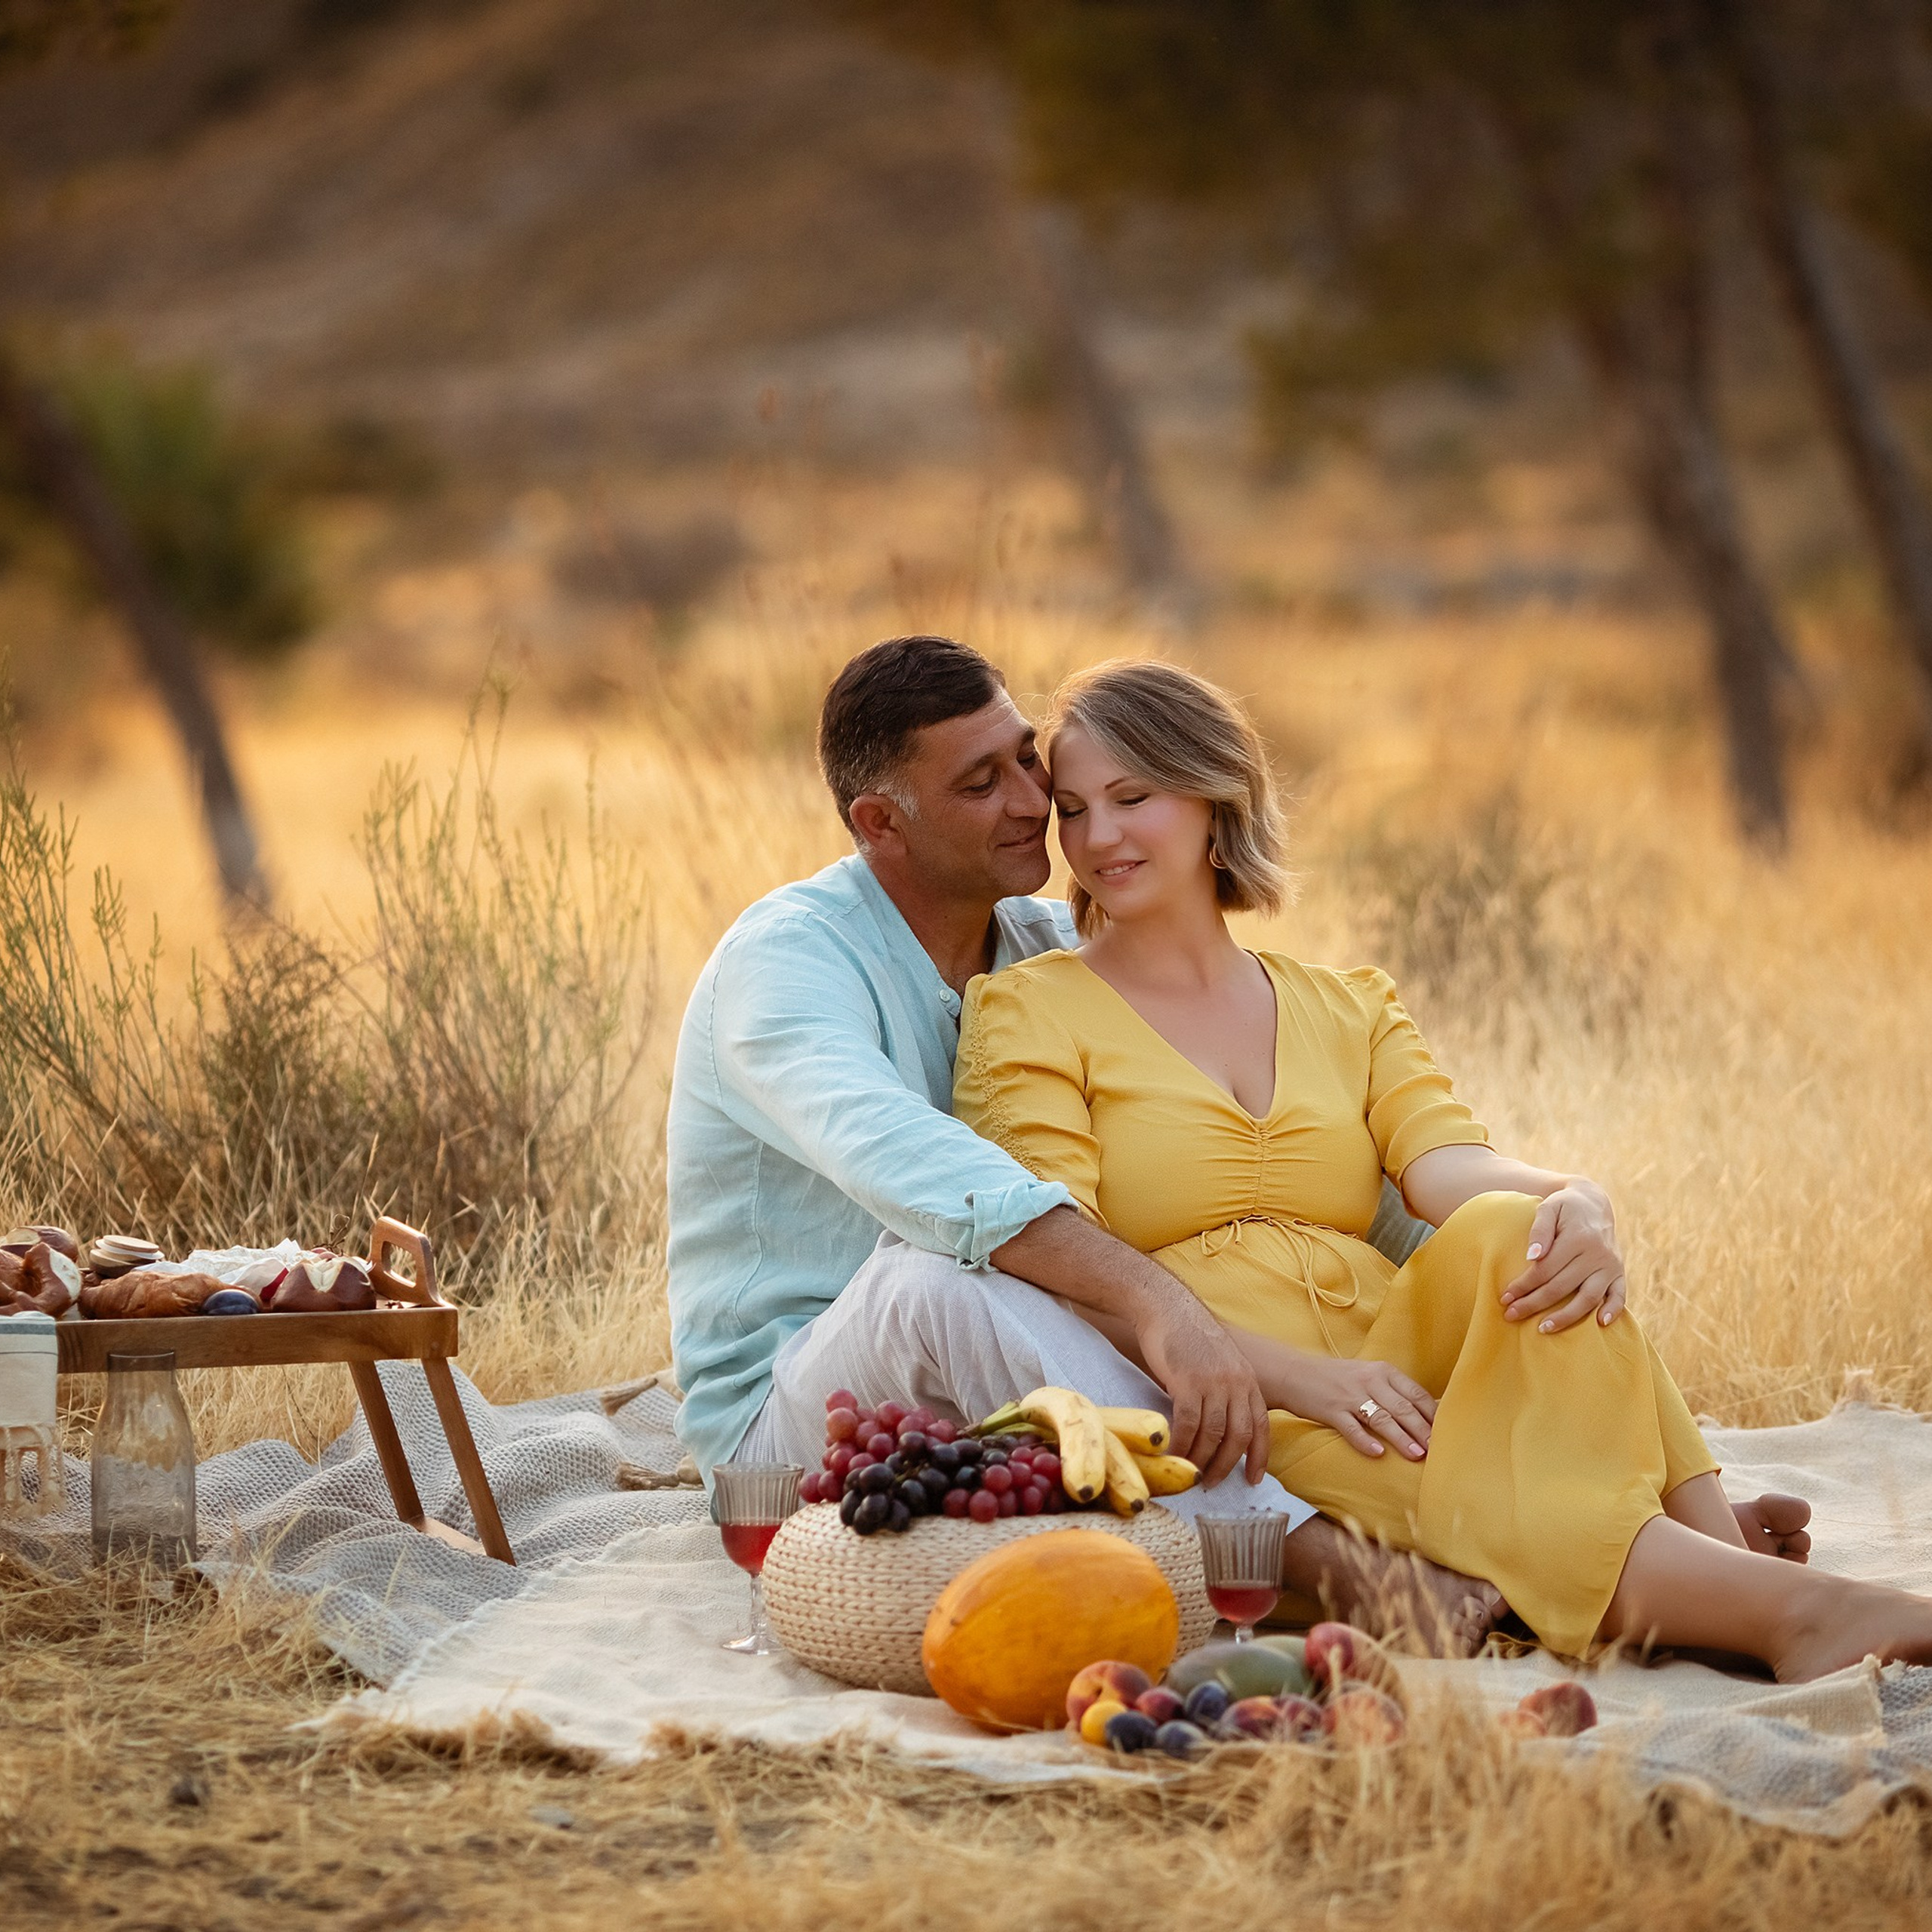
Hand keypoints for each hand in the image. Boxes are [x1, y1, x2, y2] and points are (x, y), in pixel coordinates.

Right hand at [1136, 1295, 1271, 1486]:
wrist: (1167, 1307)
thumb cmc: (1189, 1336)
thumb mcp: (1221, 1362)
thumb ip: (1226, 1390)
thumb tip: (1220, 1427)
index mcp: (1247, 1380)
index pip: (1261, 1426)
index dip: (1259, 1456)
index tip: (1252, 1479)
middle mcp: (1236, 1383)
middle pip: (1239, 1436)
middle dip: (1226, 1465)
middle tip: (1212, 1482)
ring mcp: (1213, 1382)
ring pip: (1213, 1434)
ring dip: (1202, 1459)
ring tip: (1191, 1473)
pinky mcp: (1187, 1382)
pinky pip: (1189, 1424)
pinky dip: (1182, 1444)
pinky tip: (1173, 1454)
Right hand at [1280, 1355, 1436, 1460]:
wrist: (1294, 1373)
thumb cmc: (1337, 1378)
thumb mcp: (1368, 1375)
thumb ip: (1393, 1391)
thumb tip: (1426, 1415)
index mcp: (1383, 1371)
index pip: (1416, 1394)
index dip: (1434, 1415)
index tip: (1449, 1434)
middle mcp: (1369, 1381)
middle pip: (1403, 1408)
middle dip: (1423, 1430)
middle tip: (1440, 1450)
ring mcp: (1350, 1396)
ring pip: (1382, 1418)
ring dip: (1401, 1438)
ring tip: (1417, 1455)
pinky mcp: (1331, 1411)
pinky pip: (1351, 1428)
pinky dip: (1365, 1441)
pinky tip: (1377, 1454)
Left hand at [1501, 1182, 1625, 1332]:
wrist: (1594, 1202)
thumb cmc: (1564, 1207)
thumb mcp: (1548, 1208)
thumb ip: (1539, 1230)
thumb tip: (1532, 1257)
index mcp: (1578, 1238)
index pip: (1545, 1270)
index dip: (1523, 1285)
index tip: (1505, 1297)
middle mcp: (1597, 1254)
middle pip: (1561, 1287)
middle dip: (1534, 1303)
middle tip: (1511, 1315)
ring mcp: (1610, 1265)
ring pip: (1588, 1298)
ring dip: (1566, 1317)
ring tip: (1543, 1328)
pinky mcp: (1619, 1272)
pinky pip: (1619, 1295)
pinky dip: (1612, 1311)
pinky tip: (1600, 1325)